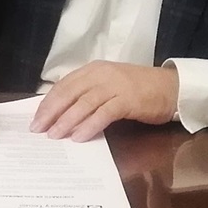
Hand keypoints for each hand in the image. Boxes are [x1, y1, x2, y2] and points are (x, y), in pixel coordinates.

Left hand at [31, 62, 178, 141]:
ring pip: (84, 104)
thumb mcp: (109, 85)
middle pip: (69, 93)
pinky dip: (89, 126)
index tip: (35, 119)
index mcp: (93, 70)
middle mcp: (101, 74)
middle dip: (51, 112)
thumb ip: (88, 94)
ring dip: (66, 121)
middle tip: (38, 129)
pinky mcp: (128, 100)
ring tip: (54, 136)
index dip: (48, 103)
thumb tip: (62, 113)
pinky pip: (103, 114)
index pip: (63, 86)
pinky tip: (79, 137)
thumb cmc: (139, 89)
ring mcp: (115, 86)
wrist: (172, 88)